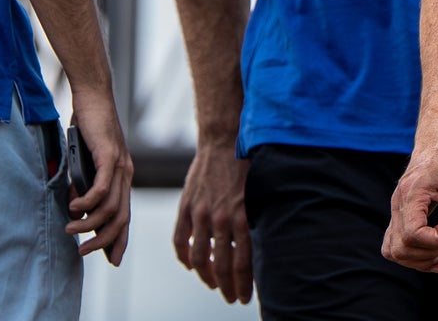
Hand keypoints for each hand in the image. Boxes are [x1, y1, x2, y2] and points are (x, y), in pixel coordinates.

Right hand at [66, 87, 134, 265]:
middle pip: (120, 217)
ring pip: (110, 206)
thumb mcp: (83, 165)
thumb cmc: (87, 130)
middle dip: (103, 240)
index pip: (125, 215)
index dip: (120, 240)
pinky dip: (88, 201)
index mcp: (122, 178)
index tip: (113, 260)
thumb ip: (83, 186)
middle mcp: (126, 174)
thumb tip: (76, 211)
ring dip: (89, 223)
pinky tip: (74, 207)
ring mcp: (120, 164)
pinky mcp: (110, 154)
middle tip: (82, 253)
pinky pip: (103, 186)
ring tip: (70, 229)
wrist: (93, 98)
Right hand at [171, 138, 253, 302]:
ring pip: (199, 258)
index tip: (245, 298)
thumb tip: (257, 248)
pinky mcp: (186, 207)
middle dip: (227, 287)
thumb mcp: (257, 194)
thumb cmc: (246, 165)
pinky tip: (192, 265)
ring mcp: (200, 214)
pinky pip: (180, 241)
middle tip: (232, 298)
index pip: (242, 262)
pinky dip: (185, 258)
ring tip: (214, 284)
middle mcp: (220, 218)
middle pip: (221, 265)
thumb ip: (253, 221)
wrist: (224, 140)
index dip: (243, 284)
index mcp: (241, 216)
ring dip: (206, 276)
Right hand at [383, 113, 437, 272]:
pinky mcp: (404, 209)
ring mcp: (398, 206)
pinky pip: (397, 240)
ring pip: (394, 249)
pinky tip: (436, 248)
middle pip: (400, 248)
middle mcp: (398, 203)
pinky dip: (414, 251)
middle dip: (428, 254)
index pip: (413, 235)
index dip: (437, 240)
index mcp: (412, 194)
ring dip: (419, 258)